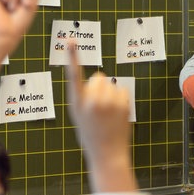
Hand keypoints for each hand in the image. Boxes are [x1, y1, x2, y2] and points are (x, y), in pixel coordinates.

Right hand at [65, 41, 135, 192]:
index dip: (72, 57)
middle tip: (99, 107)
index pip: (73, 76)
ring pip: (111, 85)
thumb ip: (84, 97)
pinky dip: (121, 98)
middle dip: (99, 86)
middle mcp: (91, 101)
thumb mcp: (79, 116)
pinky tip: (117, 113)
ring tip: (108, 114)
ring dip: (111, 94)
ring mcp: (108, 103)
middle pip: (98, 77)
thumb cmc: (91, 135)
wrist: (107, 154)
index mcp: (77, 103)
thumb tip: (99, 79)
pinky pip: (122, 90)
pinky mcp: (123, 105)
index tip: (71, 40)